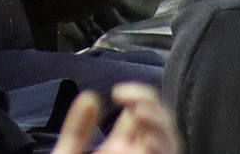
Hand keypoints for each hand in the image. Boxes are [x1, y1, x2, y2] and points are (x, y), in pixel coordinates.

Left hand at [54, 84, 177, 153]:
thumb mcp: (68, 153)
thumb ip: (77, 130)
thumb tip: (89, 97)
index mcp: (120, 149)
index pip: (142, 114)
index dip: (139, 96)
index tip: (118, 92)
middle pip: (161, 124)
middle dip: (152, 104)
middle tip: (130, 98)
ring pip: (171, 142)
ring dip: (161, 125)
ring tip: (140, 113)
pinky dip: (163, 148)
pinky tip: (149, 139)